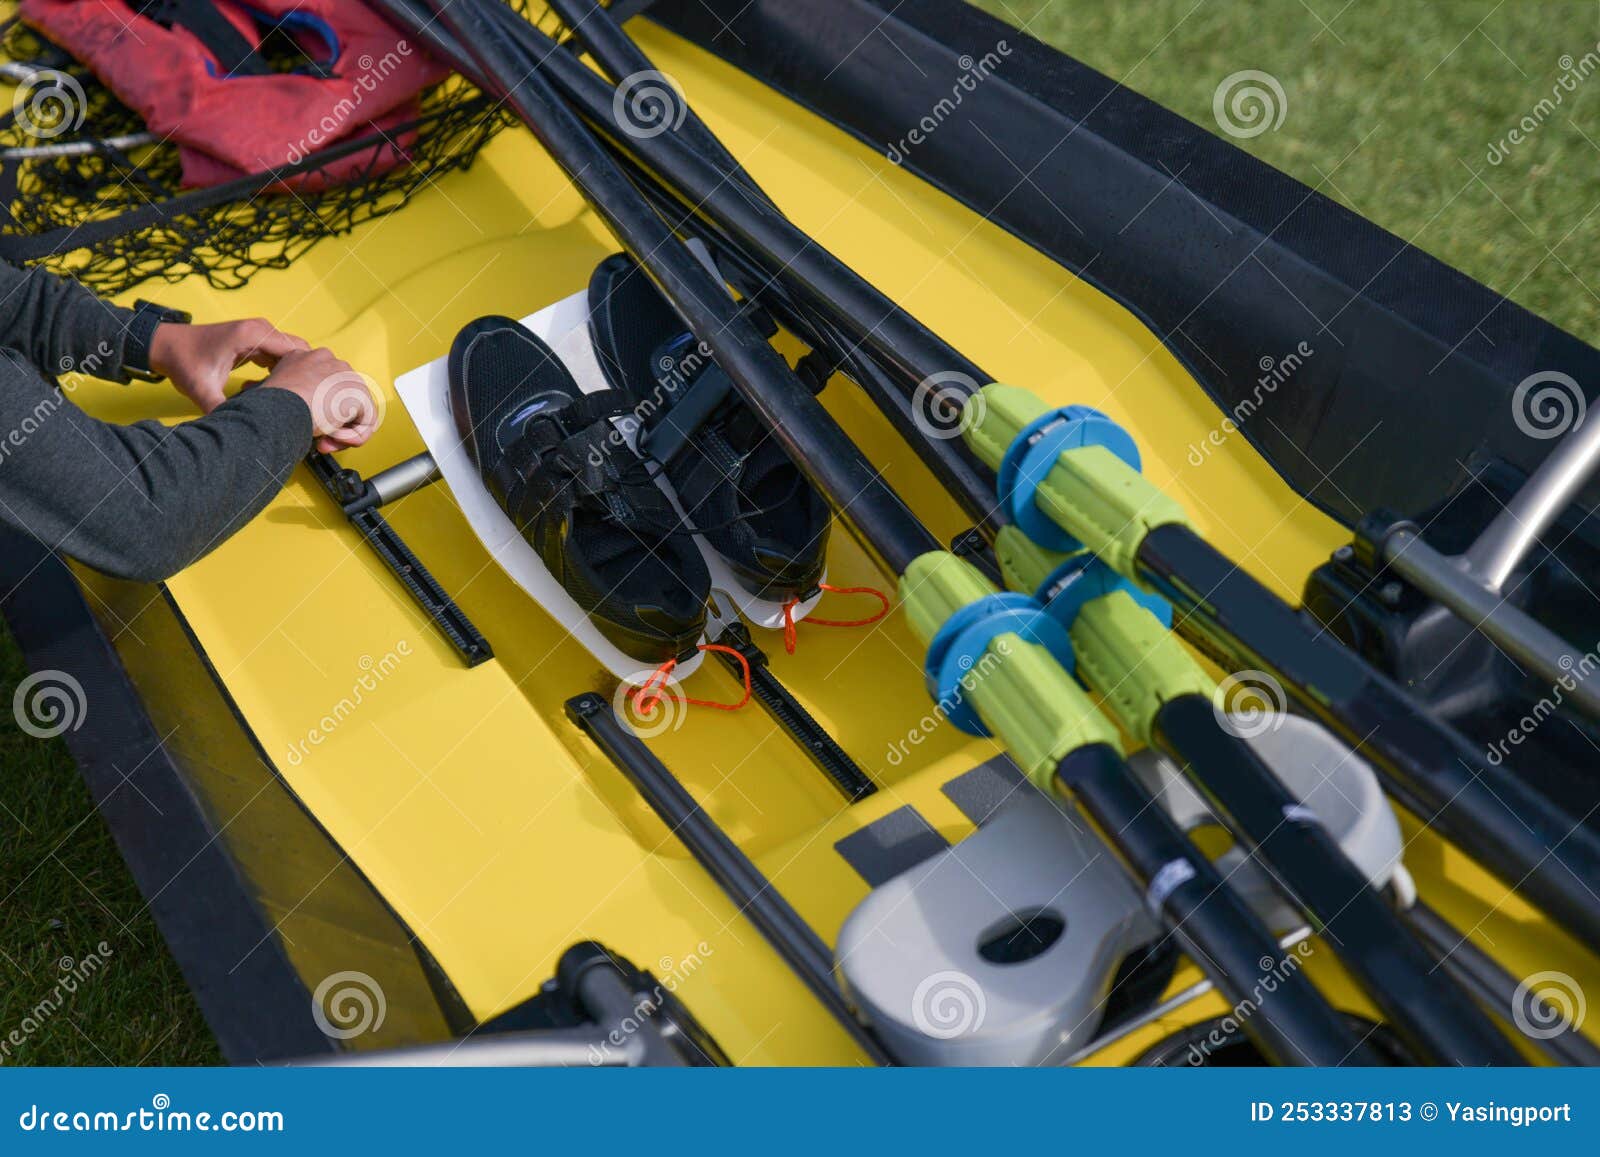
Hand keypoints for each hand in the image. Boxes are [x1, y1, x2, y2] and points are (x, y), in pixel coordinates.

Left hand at [148, 317, 308, 412]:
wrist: (164, 345)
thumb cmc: (182, 362)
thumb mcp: (201, 390)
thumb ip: (222, 411)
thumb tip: (237, 435)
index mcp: (252, 335)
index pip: (297, 352)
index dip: (305, 376)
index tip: (307, 398)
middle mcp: (260, 329)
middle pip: (300, 351)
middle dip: (303, 375)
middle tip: (303, 401)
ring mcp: (258, 333)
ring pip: (291, 353)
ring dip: (293, 374)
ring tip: (291, 398)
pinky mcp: (255, 340)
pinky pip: (279, 354)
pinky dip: (282, 371)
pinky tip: (275, 390)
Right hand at [254, 347, 380, 453]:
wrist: (279, 407)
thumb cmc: (272, 404)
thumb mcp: (280, 391)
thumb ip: (297, 393)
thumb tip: (309, 410)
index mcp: (309, 359)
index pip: (326, 386)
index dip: (318, 410)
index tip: (306, 422)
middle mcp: (331, 362)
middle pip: (343, 398)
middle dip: (332, 423)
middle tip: (320, 439)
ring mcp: (347, 376)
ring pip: (356, 410)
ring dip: (341, 431)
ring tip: (324, 439)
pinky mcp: (359, 393)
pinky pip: (367, 421)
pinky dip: (354, 436)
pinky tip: (335, 438)